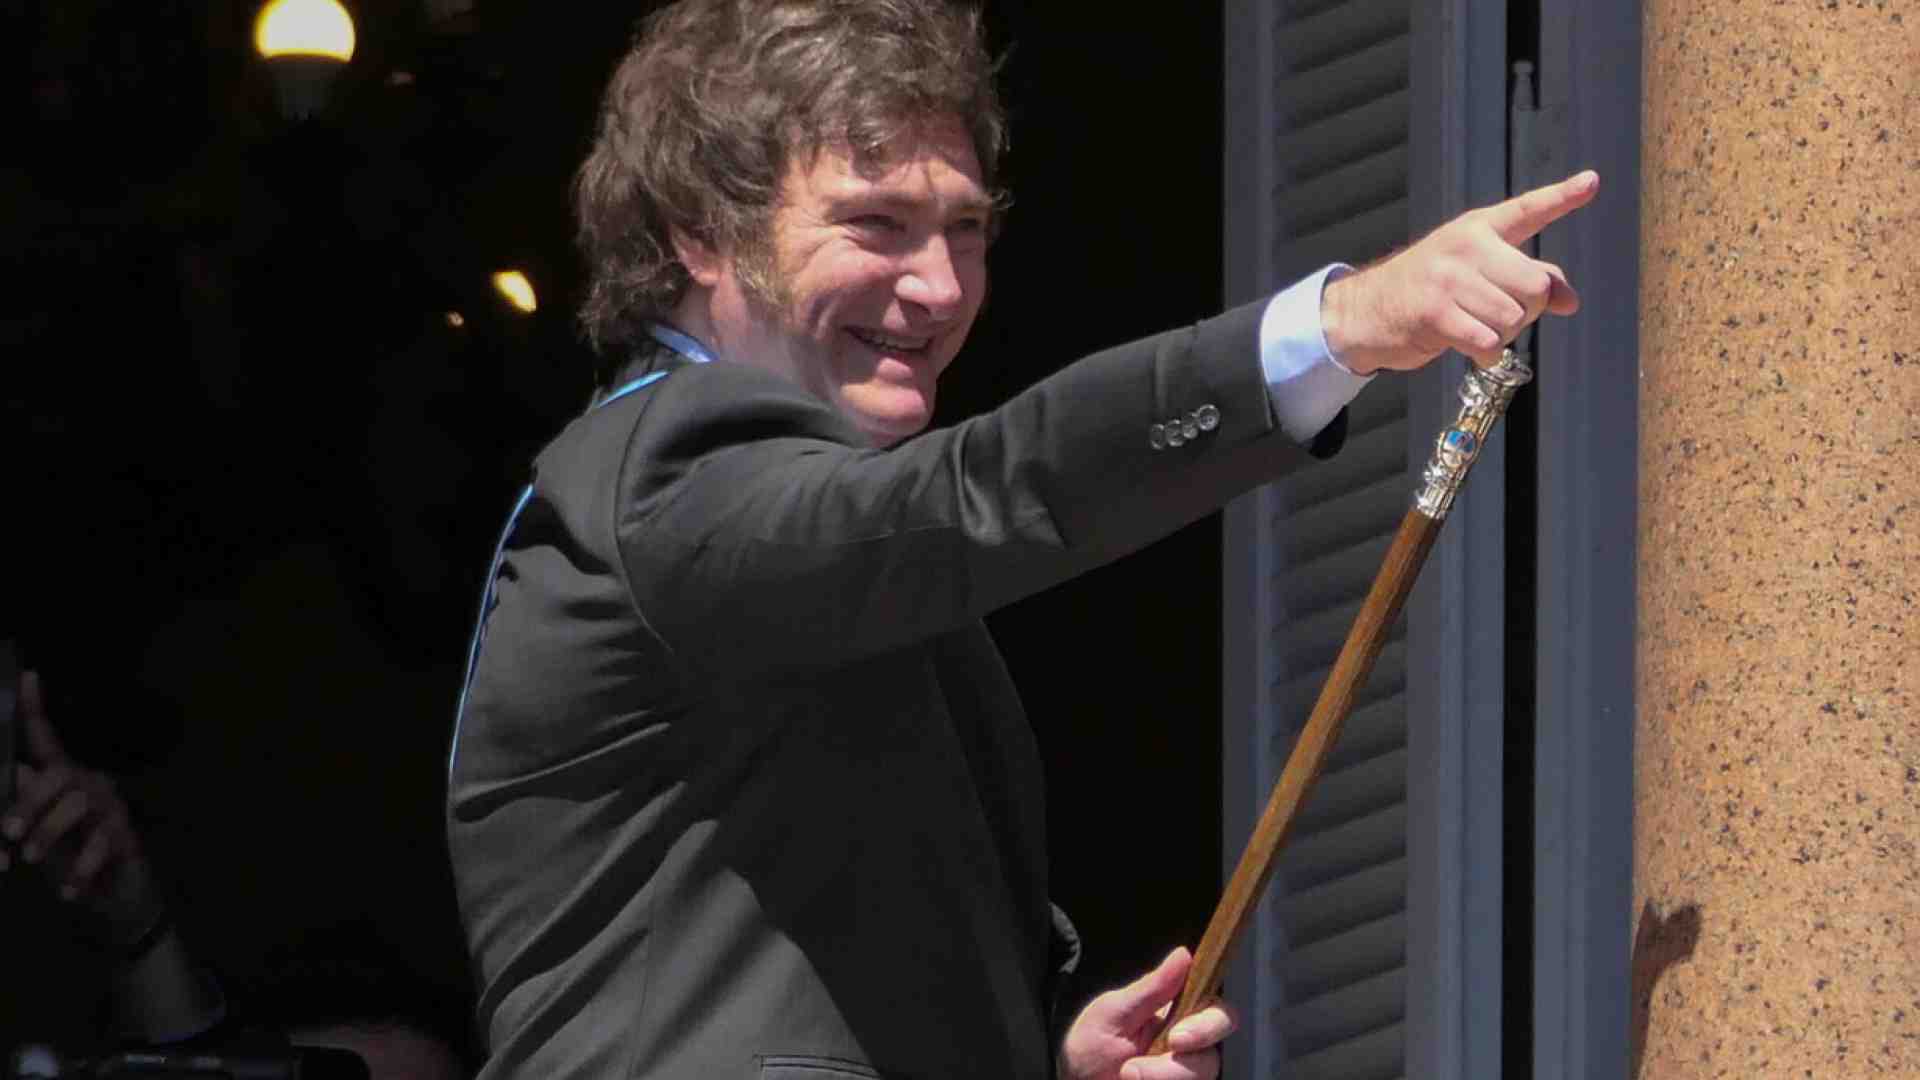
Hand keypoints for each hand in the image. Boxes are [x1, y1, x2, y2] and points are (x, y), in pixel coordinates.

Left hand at [1, 671, 162, 941]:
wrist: (112, 902)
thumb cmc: (68, 861)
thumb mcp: (36, 836)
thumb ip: (26, 808)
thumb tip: (18, 772)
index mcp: (64, 780)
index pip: (47, 741)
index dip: (37, 709)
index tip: (28, 676)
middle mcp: (89, 785)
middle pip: (58, 775)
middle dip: (28, 803)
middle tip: (7, 833)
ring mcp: (111, 809)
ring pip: (76, 805)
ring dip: (48, 834)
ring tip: (31, 860)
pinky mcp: (126, 835)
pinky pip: (101, 842)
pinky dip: (78, 868)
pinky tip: (68, 888)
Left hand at [1058, 947, 1236, 1079]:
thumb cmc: (1090, 1048)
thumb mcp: (1113, 1014)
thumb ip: (1151, 989)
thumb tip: (1184, 954)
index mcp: (1177, 1016)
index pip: (1215, 1010)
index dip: (1209, 1024)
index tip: (1178, 1038)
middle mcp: (1190, 1047)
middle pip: (1214, 1052)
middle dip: (1183, 1063)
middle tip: (1142, 1067)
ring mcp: (1185, 1073)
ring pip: (1202, 1075)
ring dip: (1163, 1077)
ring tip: (1126, 1076)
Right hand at [1322, 170, 1597, 373]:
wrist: (1365, 311)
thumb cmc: (1426, 292)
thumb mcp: (1474, 273)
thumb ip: (1524, 279)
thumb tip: (1569, 300)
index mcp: (1478, 229)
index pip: (1527, 209)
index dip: (1563, 196)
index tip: (1592, 182)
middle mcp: (1466, 246)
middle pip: (1535, 286)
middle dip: (1528, 312)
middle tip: (1500, 316)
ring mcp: (1448, 277)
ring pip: (1513, 318)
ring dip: (1503, 337)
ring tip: (1477, 330)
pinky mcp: (1434, 312)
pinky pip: (1488, 341)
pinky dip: (1487, 354)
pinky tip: (1471, 350)